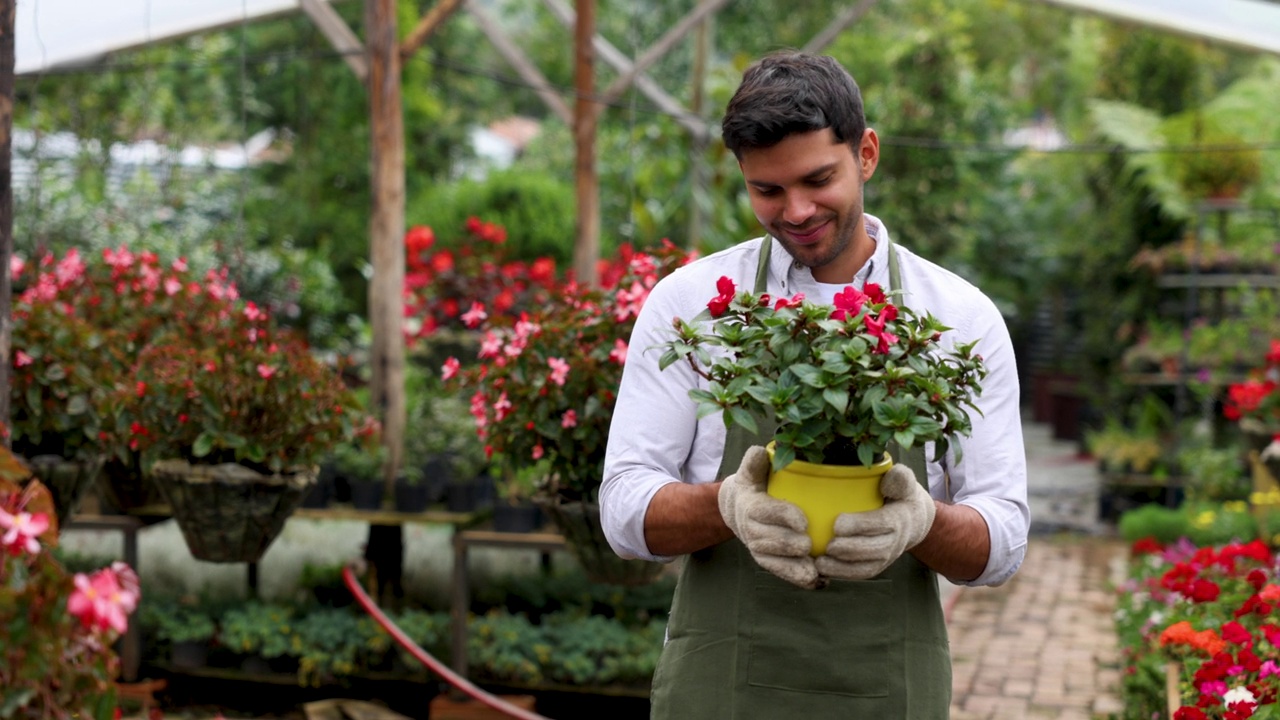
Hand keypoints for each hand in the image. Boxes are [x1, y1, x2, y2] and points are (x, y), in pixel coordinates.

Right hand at [718, 445, 820, 588]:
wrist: (739, 509)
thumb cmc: (754, 485)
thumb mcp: (751, 471)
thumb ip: (754, 462)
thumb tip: (760, 451)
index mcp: (750, 506)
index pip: (765, 512)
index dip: (783, 516)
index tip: (804, 521)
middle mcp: (751, 530)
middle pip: (769, 540)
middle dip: (789, 544)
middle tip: (810, 544)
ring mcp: (758, 548)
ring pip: (773, 560)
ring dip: (793, 567)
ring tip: (814, 569)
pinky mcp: (767, 561)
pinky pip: (780, 571)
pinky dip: (796, 578)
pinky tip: (816, 582)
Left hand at [816, 464, 935, 580]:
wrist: (912, 519)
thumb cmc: (899, 495)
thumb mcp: (903, 482)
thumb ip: (899, 478)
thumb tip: (887, 481)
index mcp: (900, 517)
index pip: (883, 523)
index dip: (861, 525)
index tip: (837, 524)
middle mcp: (896, 540)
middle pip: (875, 549)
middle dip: (851, 549)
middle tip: (828, 546)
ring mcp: (888, 556)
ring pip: (868, 566)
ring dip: (843, 567)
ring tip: (820, 562)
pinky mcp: (878, 565)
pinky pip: (862, 573)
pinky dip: (842, 574)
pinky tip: (822, 569)